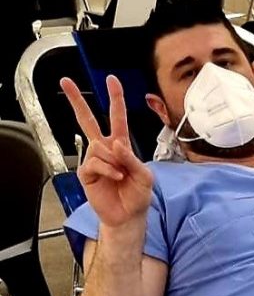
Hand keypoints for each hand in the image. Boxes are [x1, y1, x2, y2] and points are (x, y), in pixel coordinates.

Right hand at [61, 76, 153, 228]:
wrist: (128, 215)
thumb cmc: (138, 194)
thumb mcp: (145, 175)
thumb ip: (132, 158)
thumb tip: (115, 145)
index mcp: (121, 144)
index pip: (117, 116)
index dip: (115, 98)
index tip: (111, 80)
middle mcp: (106, 148)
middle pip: (88, 120)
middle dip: (77, 100)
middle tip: (65, 81)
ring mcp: (94, 159)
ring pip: (99, 147)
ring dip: (114, 161)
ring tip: (122, 175)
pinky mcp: (86, 173)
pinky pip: (95, 163)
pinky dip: (109, 171)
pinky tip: (115, 178)